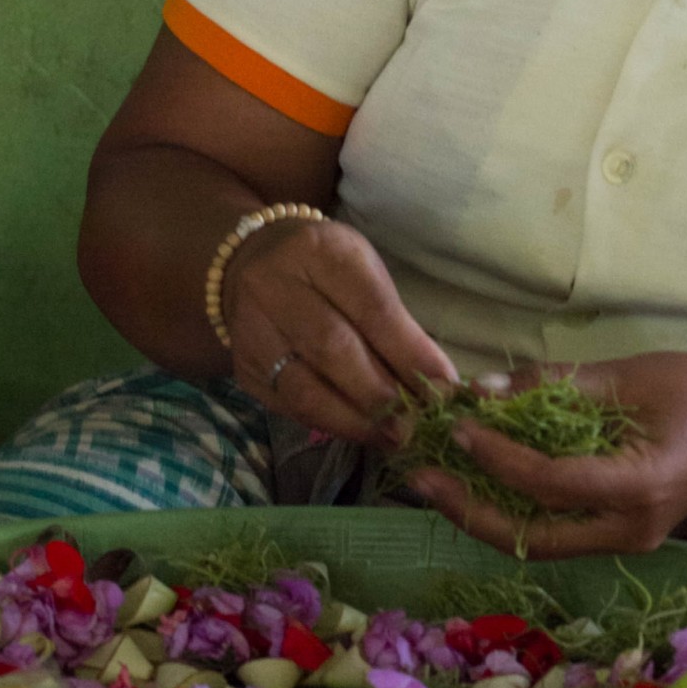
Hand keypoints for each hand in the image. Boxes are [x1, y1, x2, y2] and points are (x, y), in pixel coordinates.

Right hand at [225, 219, 457, 446]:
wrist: (250, 264)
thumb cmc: (326, 270)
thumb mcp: (364, 274)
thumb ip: (396, 324)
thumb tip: (436, 383)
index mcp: (321, 252)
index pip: (371, 308)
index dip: (409, 353)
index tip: (443, 388)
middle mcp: (276, 287)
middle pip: (333, 349)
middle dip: (381, 393)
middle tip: (418, 423)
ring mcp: (252, 330)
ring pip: (304, 386)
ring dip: (354, 419)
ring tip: (391, 436)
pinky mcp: (243, 367)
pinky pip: (287, 405)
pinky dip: (328, 422)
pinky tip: (357, 431)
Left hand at [407, 352, 686, 557]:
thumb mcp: (632, 375)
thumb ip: (558, 386)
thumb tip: (482, 390)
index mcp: (642, 488)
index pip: (550, 483)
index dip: (497, 455)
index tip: (458, 424)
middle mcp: (631, 529)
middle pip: (530, 536)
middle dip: (467, 508)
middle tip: (418, 475)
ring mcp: (626, 539)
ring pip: (536, 541)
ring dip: (480, 513)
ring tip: (432, 480)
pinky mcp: (619, 533)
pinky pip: (554, 529)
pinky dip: (510, 508)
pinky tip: (475, 479)